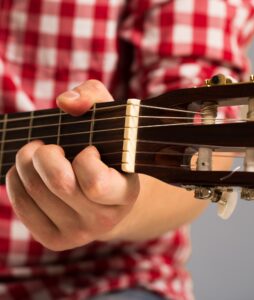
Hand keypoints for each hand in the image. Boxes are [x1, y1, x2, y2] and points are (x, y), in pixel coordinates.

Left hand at [6, 80, 139, 250]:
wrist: (109, 196)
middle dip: (43, 154)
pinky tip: (28, 172)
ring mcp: (79, 233)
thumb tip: (65, 103)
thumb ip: (93, 97)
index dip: (85, 158)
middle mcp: (105, 219)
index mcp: (125, 194)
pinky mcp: (55, 240)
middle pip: (59, 185)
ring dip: (26, 162)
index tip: (88, 149)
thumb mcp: (110, 120)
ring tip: (36, 154)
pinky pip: (22, 206)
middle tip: (46, 146)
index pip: (95, 184)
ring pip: (36, 192)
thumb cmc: (108, 153)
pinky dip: (17, 181)